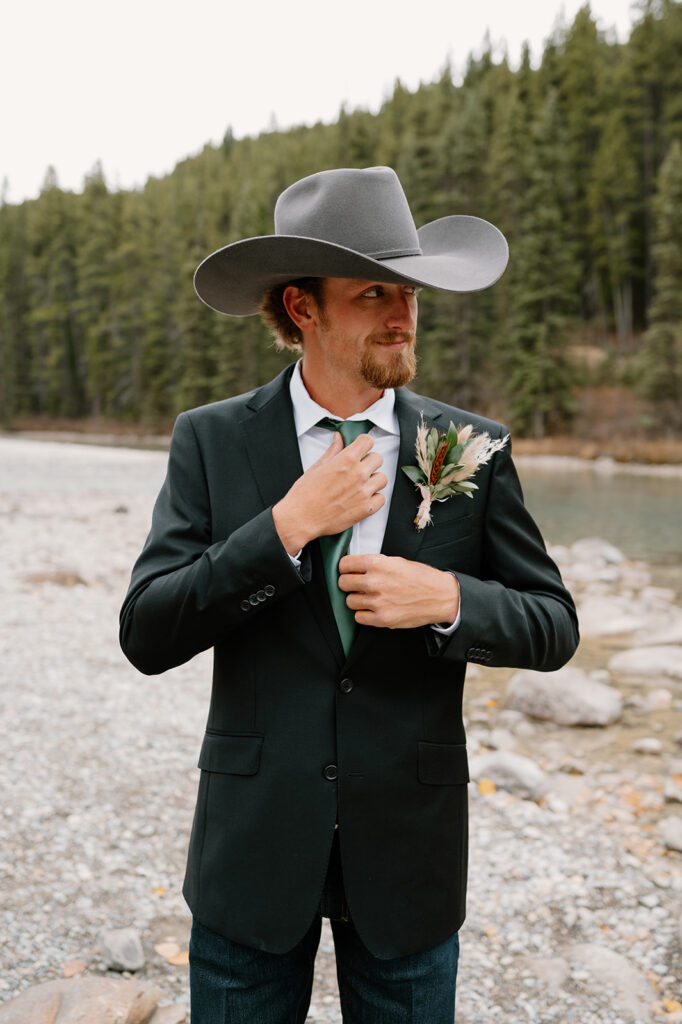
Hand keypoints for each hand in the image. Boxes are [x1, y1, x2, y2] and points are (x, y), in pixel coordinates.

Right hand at [273, 433, 387, 554]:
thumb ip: (333, 451)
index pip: (367, 441)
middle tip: (359, 469)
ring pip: (382, 478)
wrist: (301, 518)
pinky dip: (374, 498)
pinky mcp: (366, 508)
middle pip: (378, 458)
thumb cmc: (305, 494)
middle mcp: (358, 474)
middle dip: (369, 462)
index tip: (360, 449)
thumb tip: (339, 438)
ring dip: (373, 480)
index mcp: (346, 459)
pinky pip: (381, 498)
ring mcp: (364, 492)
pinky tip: (362, 498)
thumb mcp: (317, 466)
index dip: (363, 444)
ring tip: (361, 485)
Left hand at [338, 554, 459, 629]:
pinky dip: (364, 614)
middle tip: (358, 585)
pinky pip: (359, 617)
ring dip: (357, 599)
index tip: (348, 571)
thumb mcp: (397, 561)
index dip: (346, 568)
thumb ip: (375, 564)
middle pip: (343, 583)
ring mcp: (377, 602)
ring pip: (349, 601)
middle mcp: (375, 582)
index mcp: (378, 564)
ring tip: (369, 597)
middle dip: (349, 584)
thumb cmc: (421, 578)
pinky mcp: (382, 619)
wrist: (441, 597)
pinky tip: (374, 608)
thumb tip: (355, 568)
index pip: (344, 564)